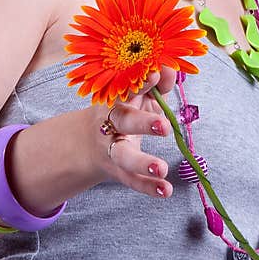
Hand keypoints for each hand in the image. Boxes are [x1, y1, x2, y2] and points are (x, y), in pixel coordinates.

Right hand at [92, 65, 177, 199]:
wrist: (87, 142)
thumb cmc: (125, 110)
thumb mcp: (139, 95)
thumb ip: (157, 84)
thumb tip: (171, 69)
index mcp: (117, 99)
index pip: (127, 87)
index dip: (141, 82)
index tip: (155, 75)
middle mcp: (111, 123)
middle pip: (124, 121)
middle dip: (143, 123)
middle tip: (164, 126)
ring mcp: (111, 148)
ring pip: (123, 156)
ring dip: (142, 163)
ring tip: (161, 168)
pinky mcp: (117, 170)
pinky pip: (131, 180)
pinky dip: (148, 187)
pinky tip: (166, 190)